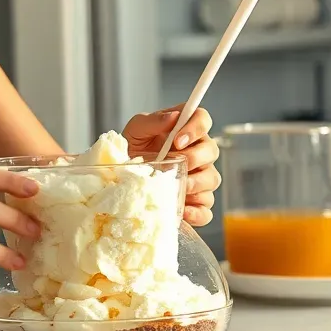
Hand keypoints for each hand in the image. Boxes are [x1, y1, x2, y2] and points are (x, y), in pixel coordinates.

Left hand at [122, 105, 219, 226]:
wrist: (119, 176)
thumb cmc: (132, 148)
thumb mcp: (136, 130)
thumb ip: (153, 121)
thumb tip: (173, 117)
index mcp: (185, 129)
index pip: (203, 119)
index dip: (196, 127)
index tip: (177, 140)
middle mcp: (196, 151)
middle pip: (212, 151)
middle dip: (195, 158)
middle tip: (174, 165)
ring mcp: (198, 176)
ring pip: (212, 179)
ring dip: (196, 185)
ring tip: (176, 189)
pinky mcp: (194, 200)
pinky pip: (206, 210)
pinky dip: (198, 213)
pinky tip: (183, 212)